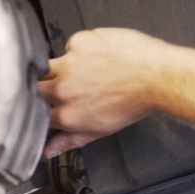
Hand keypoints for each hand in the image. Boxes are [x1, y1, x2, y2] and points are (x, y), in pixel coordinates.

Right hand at [36, 28, 194, 157]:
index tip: (52, 106)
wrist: (157, 76)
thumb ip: (70, 140)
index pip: (39, 113)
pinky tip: (98, 56)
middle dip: (46, 88)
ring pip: (48, 65)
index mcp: (67, 114)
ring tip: (84, 70)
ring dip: (60, 69)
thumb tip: (49, 150)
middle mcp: (64, 89)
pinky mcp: (79, 42)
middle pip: (37, 88)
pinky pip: (71, 45)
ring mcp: (70, 64)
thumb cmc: (135, 102)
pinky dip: (81, 50)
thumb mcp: (100, 130)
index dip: (44, 109)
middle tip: (69, 86)